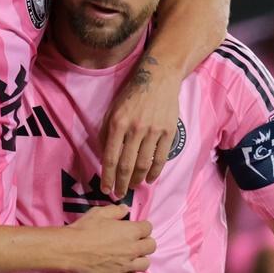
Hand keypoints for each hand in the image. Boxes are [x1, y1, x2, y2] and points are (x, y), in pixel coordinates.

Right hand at [64, 205, 155, 272]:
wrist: (70, 250)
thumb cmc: (84, 230)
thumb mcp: (99, 213)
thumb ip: (115, 211)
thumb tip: (125, 209)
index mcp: (131, 232)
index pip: (148, 228)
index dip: (142, 226)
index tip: (135, 227)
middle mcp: (133, 249)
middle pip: (151, 246)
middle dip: (145, 241)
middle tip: (135, 241)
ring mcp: (126, 265)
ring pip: (145, 263)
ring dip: (140, 258)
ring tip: (130, 255)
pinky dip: (128, 270)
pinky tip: (120, 265)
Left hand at [101, 55, 181, 198]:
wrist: (159, 78)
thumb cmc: (131, 95)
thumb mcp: (112, 110)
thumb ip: (106, 133)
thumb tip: (105, 157)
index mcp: (118, 124)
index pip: (110, 157)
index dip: (107, 176)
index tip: (106, 189)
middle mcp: (135, 129)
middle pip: (127, 165)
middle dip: (121, 183)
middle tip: (119, 194)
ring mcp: (153, 131)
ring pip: (144, 164)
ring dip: (137, 180)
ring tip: (133, 187)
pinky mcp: (168, 131)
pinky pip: (160, 158)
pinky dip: (154, 172)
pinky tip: (149, 179)